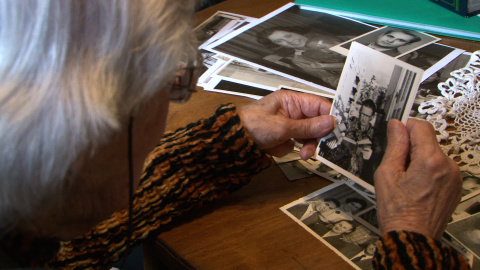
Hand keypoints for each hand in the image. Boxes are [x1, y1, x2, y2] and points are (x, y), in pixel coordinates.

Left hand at [238, 90, 334, 159]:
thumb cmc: (252, 124)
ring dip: (307, 145)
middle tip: (316, 147)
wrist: (234, 140)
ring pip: (309, 136)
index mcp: (293, 101)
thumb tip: (330, 122)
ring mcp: (289, 125)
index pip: (320, 106)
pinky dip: (294, 149)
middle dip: (317, 136)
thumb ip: (308, 127)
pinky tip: (287, 151)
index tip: (336, 130)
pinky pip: (298, 144)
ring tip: (302, 154)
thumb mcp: (283, 127)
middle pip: (317, 123)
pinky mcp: (284, 137)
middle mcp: (293, 111)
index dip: (329, 118)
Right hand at [374, 119, 461, 239]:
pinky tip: (418, 188)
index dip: (405, 128)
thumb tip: (397, 125)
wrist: (412, 237)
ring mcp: (455, 177)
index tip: (396, 136)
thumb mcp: (387, 174)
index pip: (421, 127)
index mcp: (430, 160)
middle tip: (398, 168)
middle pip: (428, 141)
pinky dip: (429, 172)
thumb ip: (395, 146)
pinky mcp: (456, 186)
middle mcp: (448, 166)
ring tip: (408, 182)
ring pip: (434, 155)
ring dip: (421, 160)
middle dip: (412, 148)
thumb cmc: (397, 211)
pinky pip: (441, 168)